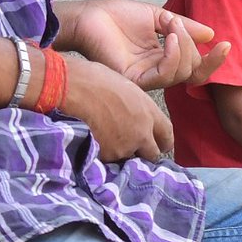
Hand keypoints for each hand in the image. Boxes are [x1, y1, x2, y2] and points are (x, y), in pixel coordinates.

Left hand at [58, 0, 229, 89]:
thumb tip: (211, 35)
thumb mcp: (160, 16)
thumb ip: (184, 27)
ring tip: (172, 28)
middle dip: (193, 46)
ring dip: (184, 48)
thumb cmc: (119, 16)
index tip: (226, 44)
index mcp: (163, 59)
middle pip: (191, 72)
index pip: (194, 69)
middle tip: (178, 25)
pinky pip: (164, 76)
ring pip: (181, 74)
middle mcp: (156, 72)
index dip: (212, 60)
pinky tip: (169, 39)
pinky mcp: (134, 80)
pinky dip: (173, 56)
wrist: (91, 16)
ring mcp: (146, 78)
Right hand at [60, 55, 174, 162]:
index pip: (167, 135)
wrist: (75, 90)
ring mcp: (125, 147)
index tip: (158, 145)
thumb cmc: (97, 80)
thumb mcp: (128, 90)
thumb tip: (135, 117)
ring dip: (121, 152)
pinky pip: (109, 160)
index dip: (163, 142)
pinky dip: (104, 154)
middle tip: (132, 148)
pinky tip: (95, 141)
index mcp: (149, 113)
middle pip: (152, 154)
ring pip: (128, 158)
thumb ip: (138, 109)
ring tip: (106, 139)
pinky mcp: (107, 156)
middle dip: (144, 153)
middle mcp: (142, 133)